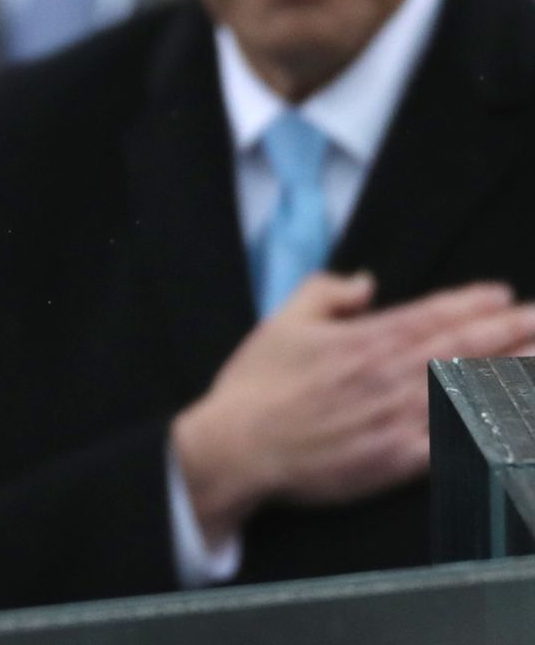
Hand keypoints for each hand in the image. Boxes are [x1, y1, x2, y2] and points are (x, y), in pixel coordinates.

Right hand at [173, 273, 534, 545]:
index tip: (503, 295)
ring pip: (469, 392)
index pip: (431, 315)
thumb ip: (324, 292)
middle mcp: (387, 376)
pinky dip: (489, 430)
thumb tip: (366, 283)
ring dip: (512, 374)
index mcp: (361, 341)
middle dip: (511, 331)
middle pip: (463, 349)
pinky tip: (515, 421)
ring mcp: (396, 419)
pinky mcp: (398, 461)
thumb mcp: (280, 323)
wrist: (237, 449)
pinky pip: (458, 442)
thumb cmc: (255, 387)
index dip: (472, 304)